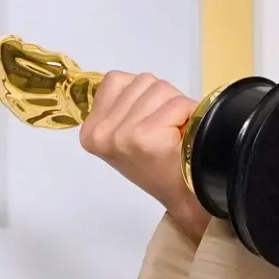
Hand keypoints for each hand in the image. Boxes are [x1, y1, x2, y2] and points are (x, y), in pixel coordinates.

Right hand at [78, 72, 212, 246]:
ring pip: (161, 88)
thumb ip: (122, 106)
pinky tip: (182, 135)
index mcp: (90, 131)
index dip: (143, 95)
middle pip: (142, 81)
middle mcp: (100, 132)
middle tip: (166, 129)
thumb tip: (137, 83)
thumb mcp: (125, 136)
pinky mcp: (146, 136)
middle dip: (162, 99)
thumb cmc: (158, 164)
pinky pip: (177, 103)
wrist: (182, 198)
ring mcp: (122, 134)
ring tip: (173, 132)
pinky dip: (188, 113)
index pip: (116, 79)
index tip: (148, 121)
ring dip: (176, 105)